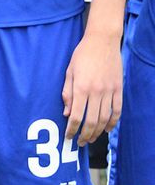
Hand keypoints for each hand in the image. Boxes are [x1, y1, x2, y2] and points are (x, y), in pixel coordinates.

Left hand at [62, 30, 121, 145]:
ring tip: (91, 138)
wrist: (102, 42)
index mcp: (81, 88)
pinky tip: (107, 129)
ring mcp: (109, 91)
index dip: (72, 129)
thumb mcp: (69, 72)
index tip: (68, 137)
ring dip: (98, 131)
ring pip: (105, 118)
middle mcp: (96, 92)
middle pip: (91, 121)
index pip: (76, 115)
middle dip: (85, 134)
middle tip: (80, 142)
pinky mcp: (119, 89)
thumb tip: (66, 113)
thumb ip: (67, 92)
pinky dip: (113, 122)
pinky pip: (117, 110)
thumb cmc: (82, 55)